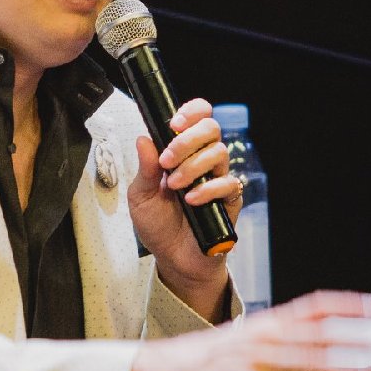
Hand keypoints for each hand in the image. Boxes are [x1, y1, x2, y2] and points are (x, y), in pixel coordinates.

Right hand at [123, 290, 370, 370]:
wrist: (158, 368)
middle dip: (352, 337)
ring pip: (304, 362)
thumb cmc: (201, 357)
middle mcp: (262, 338)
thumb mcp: (241, 338)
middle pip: (316, 333)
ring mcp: (253, 363)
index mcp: (264, 323)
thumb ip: (273, 339)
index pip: (311, 306)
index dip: (343, 305)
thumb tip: (306, 344)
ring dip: (338, 369)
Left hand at [127, 98, 243, 318]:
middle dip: (187, 140)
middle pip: (211, 127)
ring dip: (193, 166)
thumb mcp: (141, 196)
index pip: (196, 118)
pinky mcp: (229, 199)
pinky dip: (208, 189)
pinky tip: (192, 200)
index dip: (191, 112)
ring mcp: (218, 177)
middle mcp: (202, 159)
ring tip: (175, 186)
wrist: (173, 258)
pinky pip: (227, 182)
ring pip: (219, 152)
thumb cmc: (158, 225)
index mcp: (182, 152)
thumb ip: (144, 168)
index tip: (174, 124)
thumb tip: (143, 139)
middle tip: (168, 160)